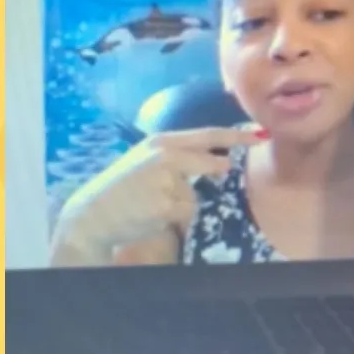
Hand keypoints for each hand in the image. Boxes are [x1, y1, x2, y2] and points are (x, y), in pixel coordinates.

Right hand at [50, 126, 266, 264]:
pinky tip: (150, 216)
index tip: (260, 133)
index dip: (236, 134)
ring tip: (152, 206)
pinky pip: (184, 214)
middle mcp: (165, 156)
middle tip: (210, 174)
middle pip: (211, 163)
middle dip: (217, 170)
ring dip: (180, 205)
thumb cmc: (121, 189)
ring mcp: (166, 180)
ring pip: (194, 196)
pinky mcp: (165, 204)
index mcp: (161, 141)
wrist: (94, 213)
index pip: (208, 135)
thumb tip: (219, 162)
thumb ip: (177, 158)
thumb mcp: (145, 161)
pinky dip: (173, 219)